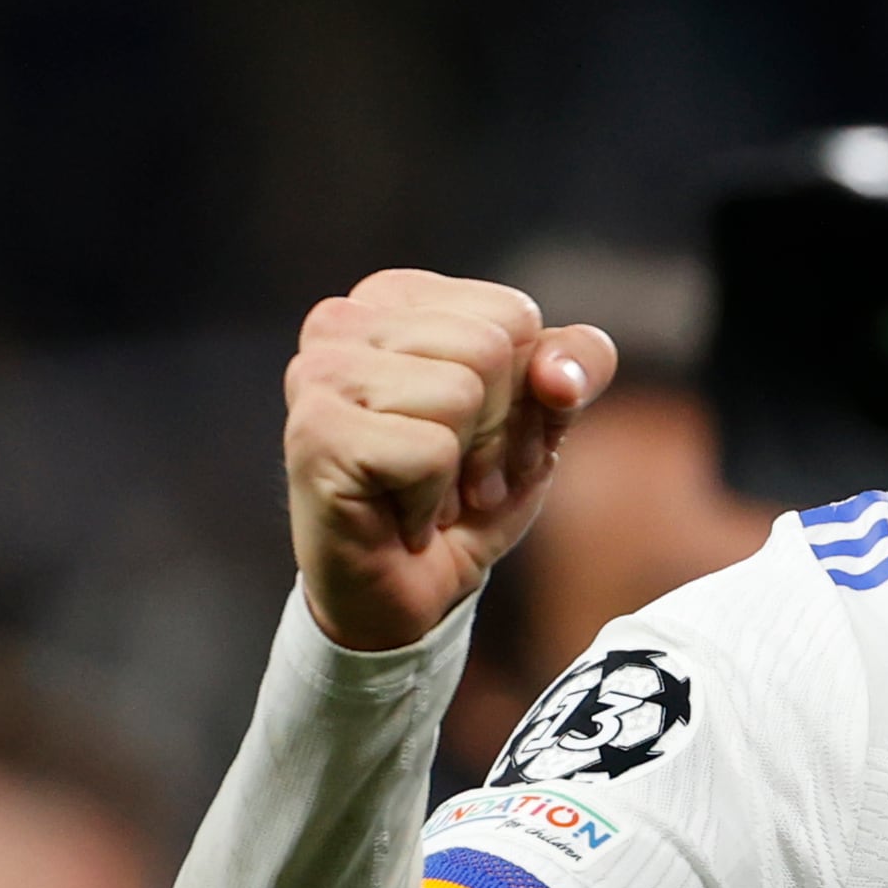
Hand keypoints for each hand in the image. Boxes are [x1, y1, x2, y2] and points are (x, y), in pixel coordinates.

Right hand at [284, 269, 617, 651]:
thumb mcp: (543, 418)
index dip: (525, 389)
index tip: (486, 434)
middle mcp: (343, 320)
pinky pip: (430, 450)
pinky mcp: (313, 433)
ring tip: (429, 493)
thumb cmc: (465, 493)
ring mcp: (318, 373)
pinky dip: (431, 499)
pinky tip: (400, 514)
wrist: (409, 591)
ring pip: (460, 392)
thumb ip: (574, 367)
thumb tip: (558, 374)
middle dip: (498, 429)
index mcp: (395, 297)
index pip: (513, 314)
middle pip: (489, 348)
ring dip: (465, 467)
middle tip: (461, 475)